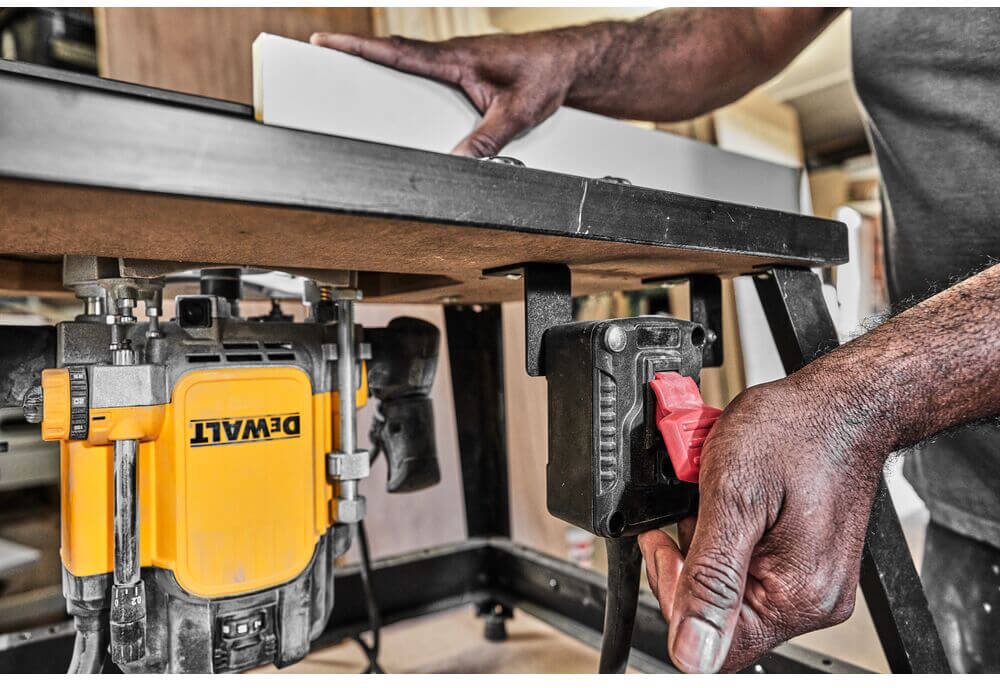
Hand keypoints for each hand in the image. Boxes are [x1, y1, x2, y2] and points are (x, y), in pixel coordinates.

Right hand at [310, 31, 582, 156]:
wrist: (570, 62)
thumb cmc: (546, 74)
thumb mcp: (517, 114)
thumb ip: (486, 140)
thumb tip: (459, 164)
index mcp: (456, 59)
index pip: (398, 52)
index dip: (358, 48)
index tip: (323, 42)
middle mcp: (452, 57)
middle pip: (393, 56)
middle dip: (354, 54)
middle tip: (318, 57)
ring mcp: (457, 62)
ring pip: (409, 64)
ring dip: (380, 66)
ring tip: (348, 78)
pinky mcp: (465, 71)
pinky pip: (427, 74)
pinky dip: (407, 78)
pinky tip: (403, 96)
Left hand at [638, 377, 886, 672]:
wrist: (840, 406)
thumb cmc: (794, 434)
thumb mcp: (732, 497)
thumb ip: (708, 579)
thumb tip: (690, 654)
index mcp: (797, 596)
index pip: (711, 645)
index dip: (674, 595)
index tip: (664, 541)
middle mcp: (813, 601)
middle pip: (720, 619)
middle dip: (690, 564)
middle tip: (689, 511)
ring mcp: (814, 584)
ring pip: (731, 593)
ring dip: (708, 548)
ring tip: (713, 501)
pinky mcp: (809, 565)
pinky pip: (751, 572)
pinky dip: (730, 540)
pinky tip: (733, 507)